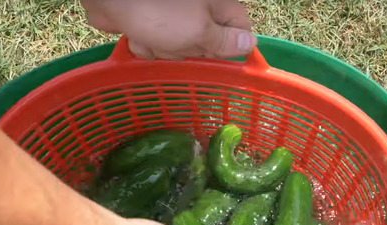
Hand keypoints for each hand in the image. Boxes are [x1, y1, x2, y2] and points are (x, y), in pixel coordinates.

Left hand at [80, 0, 256, 59]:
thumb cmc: (158, 10)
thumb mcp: (199, 31)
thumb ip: (225, 42)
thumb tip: (250, 45)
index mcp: (217, 4)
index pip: (240, 29)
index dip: (230, 46)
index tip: (216, 57)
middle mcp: (198, 9)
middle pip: (207, 45)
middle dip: (188, 50)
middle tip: (176, 41)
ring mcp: (173, 16)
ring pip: (178, 48)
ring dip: (162, 49)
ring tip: (151, 35)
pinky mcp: (151, 22)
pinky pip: (156, 44)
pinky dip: (145, 43)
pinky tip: (137, 33)